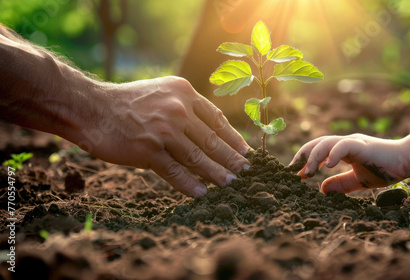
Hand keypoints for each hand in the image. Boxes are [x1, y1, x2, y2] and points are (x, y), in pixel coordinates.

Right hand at [75, 76, 249, 196]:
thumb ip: (185, 108)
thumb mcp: (162, 94)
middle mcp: (177, 110)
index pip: (216, 119)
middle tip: (245, 170)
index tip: (244, 150)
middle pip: (211, 140)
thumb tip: (209, 132)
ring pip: (197, 157)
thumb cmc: (128, 103)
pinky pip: (175, 171)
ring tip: (230, 183)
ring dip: (216, 173)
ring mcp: (163, 130)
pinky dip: (189, 184)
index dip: (232, 137)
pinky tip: (201, 193)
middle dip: (231, 157)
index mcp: (184, 94)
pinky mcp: (148, 150)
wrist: (91, 108)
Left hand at [290, 134, 406, 193]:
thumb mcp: (358, 180)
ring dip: (314, 156)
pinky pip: (344, 145)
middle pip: (317, 143)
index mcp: (342, 150)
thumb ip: (341, 184)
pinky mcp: (362, 145)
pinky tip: (327, 166)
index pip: (318, 149)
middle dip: (303, 156)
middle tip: (294, 172)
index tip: (295, 174)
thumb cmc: (384, 169)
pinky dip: (334, 153)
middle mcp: (345, 143)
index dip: (305, 160)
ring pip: (326, 142)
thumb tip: (322, 190)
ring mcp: (353, 142)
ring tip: (307, 172)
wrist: (407, 161)